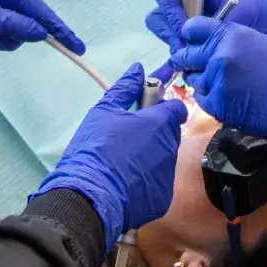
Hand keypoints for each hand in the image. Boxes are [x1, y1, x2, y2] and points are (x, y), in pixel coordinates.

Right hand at [34, 64, 188, 256]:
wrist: (90, 196)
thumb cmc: (95, 148)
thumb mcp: (104, 111)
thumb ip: (125, 88)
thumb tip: (138, 68)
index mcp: (159, 123)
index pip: (176, 108)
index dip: (163, 108)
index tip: (146, 112)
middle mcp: (170, 148)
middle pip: (170, 134)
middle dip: (155, 132)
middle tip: (128, 138)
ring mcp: (168, 174)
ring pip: (164, 158)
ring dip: (150, 156)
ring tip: (123, 163)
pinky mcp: (162, 198)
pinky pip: (158, 183)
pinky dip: (146, 181)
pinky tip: (126, 184)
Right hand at [146, 0, 266, 51]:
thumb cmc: (262, 2)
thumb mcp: (241, 11)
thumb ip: (217, 25)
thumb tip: (192, 41)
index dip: (171, 13)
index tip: (185, 29)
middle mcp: (190, 3)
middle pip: (160, 17)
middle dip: (169, 33)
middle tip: (186, 48)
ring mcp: (193, 21)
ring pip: (168, 35)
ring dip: (176, 47)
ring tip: (193, 59)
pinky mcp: (200, 39)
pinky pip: (182, 47)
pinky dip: (185, 57)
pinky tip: (198, 66)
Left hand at [170, 18, 266, 180]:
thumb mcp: (261, 43)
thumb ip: (234, 42)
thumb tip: (214, 47)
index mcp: (232, 34)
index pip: (193, 28)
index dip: (191, 35)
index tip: (193, 41)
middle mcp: (219, 55)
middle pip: (187, 55)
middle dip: (191, 60)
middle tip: (201, 66)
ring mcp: (217, 81)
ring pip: (194, 79)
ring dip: (203, 81)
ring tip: (224, 85)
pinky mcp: (218, 106)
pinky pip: (202, 100)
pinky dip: (211, 99)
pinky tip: (229, 98)